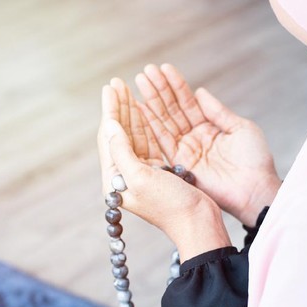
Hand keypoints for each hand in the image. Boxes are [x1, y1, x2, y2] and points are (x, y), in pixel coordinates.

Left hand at [98, 79, 230, 260]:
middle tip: (117, 83)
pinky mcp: (159, 172)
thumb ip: (122, 151)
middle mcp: (125, 176)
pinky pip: (147, 142)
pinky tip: (143, 109)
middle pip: (119, 134)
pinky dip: (145, 124)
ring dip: (131, 112)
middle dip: (118, 107)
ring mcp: (142, 174)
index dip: (110, 110)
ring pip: (133, 136)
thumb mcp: (142, 178)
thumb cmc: (171, 206)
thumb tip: (110, 125)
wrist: (198, 224)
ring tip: (127, 89)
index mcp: (116, 180)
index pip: (109, 138)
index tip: (111, 87)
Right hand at [135, 64, 281, 225]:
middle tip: (146, 71)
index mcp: (210, 128)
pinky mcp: (180, 164)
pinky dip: (151, 124)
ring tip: (140, 81)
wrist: (255, 189)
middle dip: (159, 90)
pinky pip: (162, 141)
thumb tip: (199, 91)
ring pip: (165, 122)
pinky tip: (141, 107)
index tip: (163, 68)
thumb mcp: (240, 128)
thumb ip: (217, 111)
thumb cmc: (255, 160)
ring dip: (152, 102)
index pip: (188, 103)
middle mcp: (195, 138)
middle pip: (173, 110)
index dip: (176, 85)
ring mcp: (186, 151)